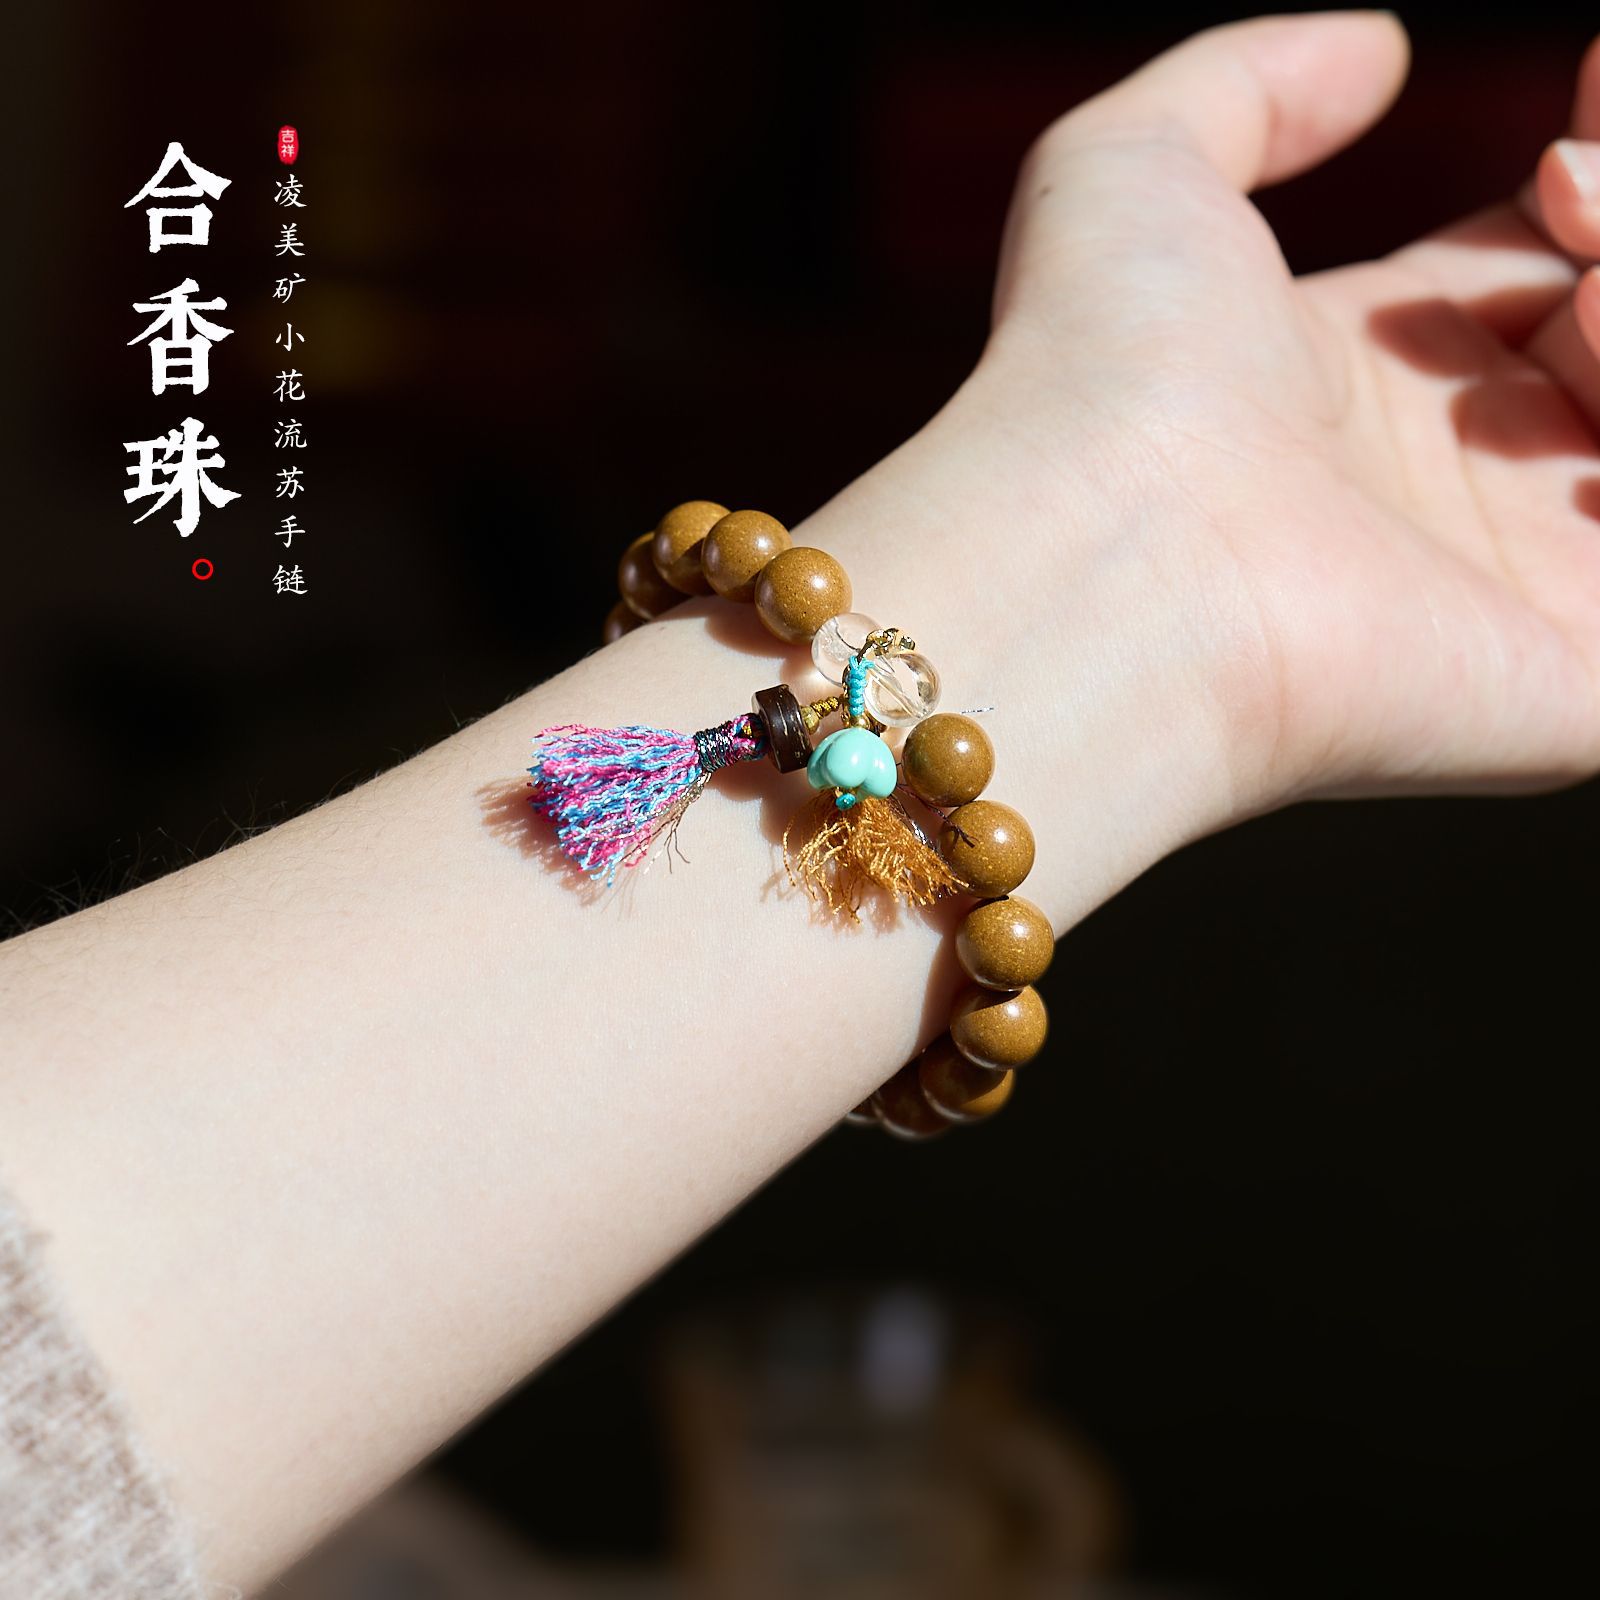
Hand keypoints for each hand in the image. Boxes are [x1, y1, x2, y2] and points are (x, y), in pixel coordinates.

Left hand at [829, 10, 1599, 823]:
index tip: (1589, 77)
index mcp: (1370, 374)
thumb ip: (1247, 82)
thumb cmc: (1100, 372)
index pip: (1540, 260)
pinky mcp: (1579, 685)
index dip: (1592, 169)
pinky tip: (1597, 338)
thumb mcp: (1133, 167)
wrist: (1108, 557)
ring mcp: (1522, 585)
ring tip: (1581, 290)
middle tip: (1561, 194)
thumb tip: (1373, 48)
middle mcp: (1452, 478)